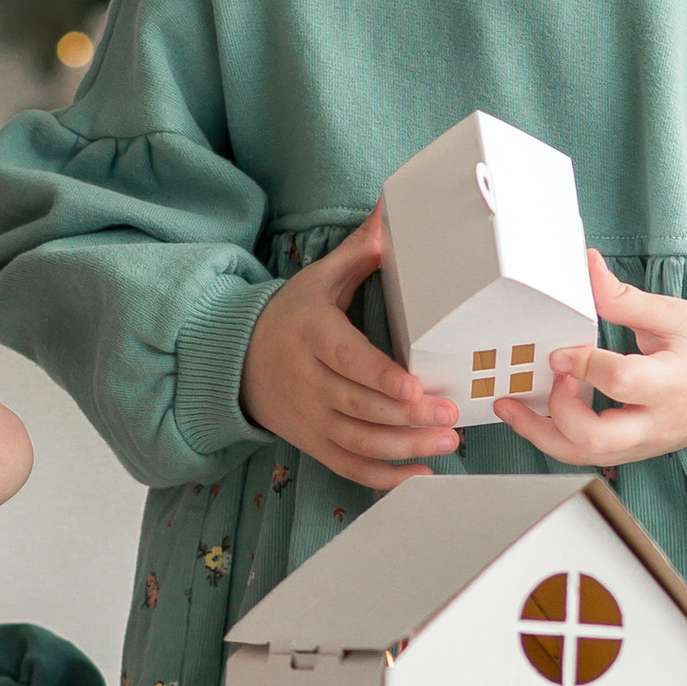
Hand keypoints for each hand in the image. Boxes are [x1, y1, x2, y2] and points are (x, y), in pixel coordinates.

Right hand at [239, 208, 459, 490]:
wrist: (237, 362)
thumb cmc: (292, 316)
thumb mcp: (319, 279)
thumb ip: (360, 250)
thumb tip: (393, 208)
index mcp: (311, 334)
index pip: (346, 360)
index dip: (379, 377)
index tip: (414, 385)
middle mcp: (307, 380)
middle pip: (358, 406)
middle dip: (406, 415)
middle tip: (450, 415)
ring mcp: (309, 418)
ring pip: (357, 440)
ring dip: (404, 447)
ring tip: (448, 442)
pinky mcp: (313, 443)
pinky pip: (348, 467)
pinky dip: (383, 478)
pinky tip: (420, 475)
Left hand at [494, 251, 686, 468]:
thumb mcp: (674, 314)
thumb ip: (623, 298)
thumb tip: (587, 266)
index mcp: (673, 384)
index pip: (621, 382)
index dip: (583, 366)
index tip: (560, 351)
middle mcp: (658, 423)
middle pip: (596, 439)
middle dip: (555, 413)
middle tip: (544, 379)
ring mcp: (647, 444)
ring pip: (585, 456)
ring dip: (542, 434)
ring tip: (512, 406)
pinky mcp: (638, 451)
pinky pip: (591, 454)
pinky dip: (560, 437)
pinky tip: (541, 412)